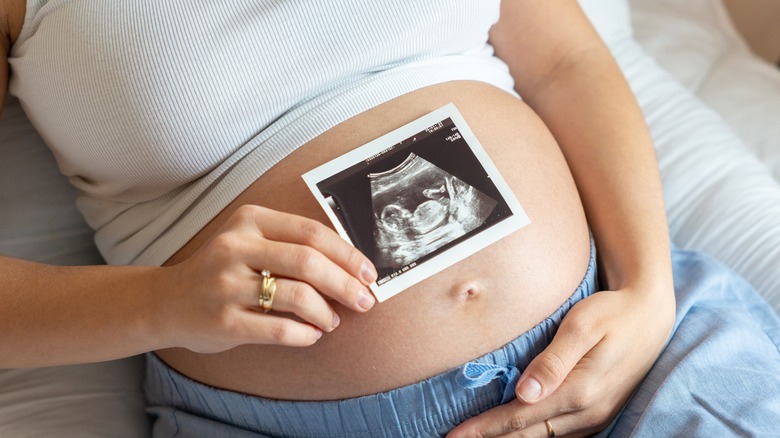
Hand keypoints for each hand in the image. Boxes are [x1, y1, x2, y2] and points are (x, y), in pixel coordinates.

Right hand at [154, 205, 377, 352]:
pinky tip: (312, 334)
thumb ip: (291, 245)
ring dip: (325, 312)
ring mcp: (226, 285)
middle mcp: (235, 248)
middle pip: (308, 262)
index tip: (369, 273)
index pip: (311, 232)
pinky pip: (280, 329)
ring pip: (297, 296)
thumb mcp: (249, 242)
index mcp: (249, 221)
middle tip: (364, 301)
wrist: (166, 302)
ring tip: (331, 320)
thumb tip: (351, 267)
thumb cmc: (222, 271)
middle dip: (345, 284)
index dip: (347, 254)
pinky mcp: (223, 321)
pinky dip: (305, 334)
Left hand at [448, 284, 674, 436]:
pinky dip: (532, 435)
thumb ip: (553, 361)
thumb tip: (523, 393)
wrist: (650, 317)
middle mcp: (587, 412)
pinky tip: (514, 433)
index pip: (520, 416)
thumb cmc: (612, 313)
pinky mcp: (597, 414)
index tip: (454, 434)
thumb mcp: (582, 326)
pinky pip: (559, 435)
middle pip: (528, 434)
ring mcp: (594, 417)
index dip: (484, 428)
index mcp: (579, 391)